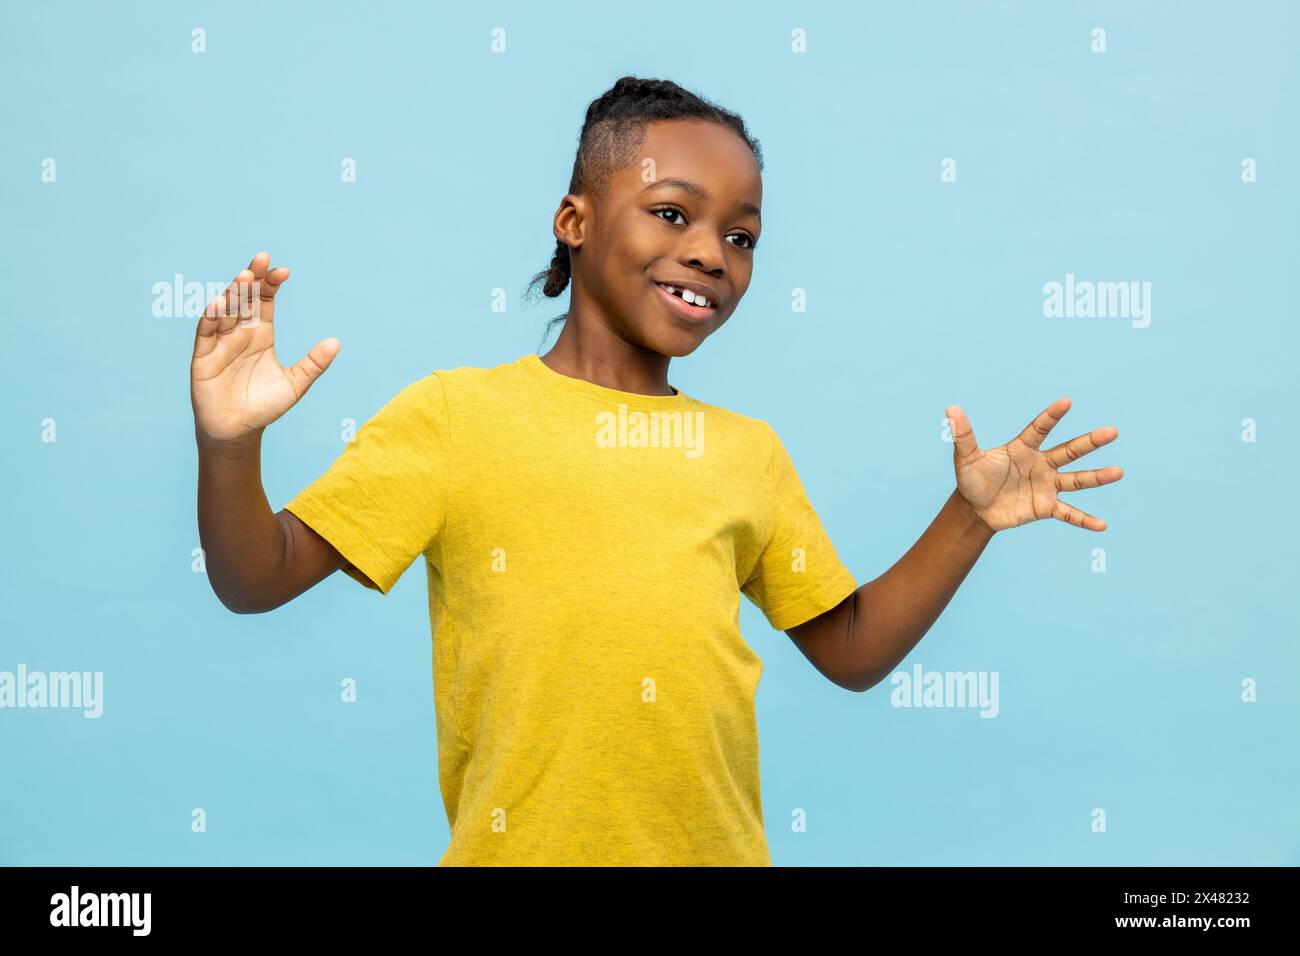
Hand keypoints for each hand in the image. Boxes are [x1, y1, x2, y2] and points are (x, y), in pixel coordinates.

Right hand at [190, 251, 338, 443]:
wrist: (238, 431)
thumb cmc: (264, 406)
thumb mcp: (295, 384)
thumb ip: (314, 364)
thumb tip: (336, 343)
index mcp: (262, 334)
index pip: (264, 301)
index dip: (271, 285)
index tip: (283, 271)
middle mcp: (240, 332)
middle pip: (244, 298)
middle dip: (252, 279)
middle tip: (262, 259)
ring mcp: (220, 342)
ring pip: (225, 310)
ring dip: (233, 293)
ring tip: (244, 277)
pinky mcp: (203, 357)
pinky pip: (206, 333)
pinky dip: (211, 317)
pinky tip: (219, 303)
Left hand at [945, 398, 1122, 533]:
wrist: (975, 510)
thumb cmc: (972, 480)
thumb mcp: (966, 459)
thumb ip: (963, 436)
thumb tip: (950, 410)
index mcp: (1023, 448)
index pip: (1040, 429)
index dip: (1052, 416)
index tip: (1066, 402)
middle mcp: (1041, 464)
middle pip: (1069, 451)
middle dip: (1090, 442)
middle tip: (1112, 432)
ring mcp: (1046, 485)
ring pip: (1076, 480)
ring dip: (1097, 477)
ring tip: (1118, 472)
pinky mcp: (1046, 507)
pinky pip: (1069, 514)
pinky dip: (1084, 520)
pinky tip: (1102, 526)